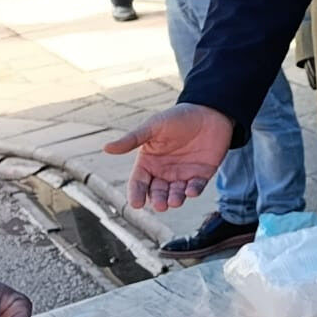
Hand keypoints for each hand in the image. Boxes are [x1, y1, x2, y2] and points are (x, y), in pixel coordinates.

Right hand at [107, 103, 232, 212]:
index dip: (136, 194)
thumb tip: (106, 147)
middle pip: (157, 192)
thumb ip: (132, 139)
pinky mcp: (202, 174)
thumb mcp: (153, 127)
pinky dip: (194, 191)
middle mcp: (164, 172)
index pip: (139, 183)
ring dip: (175, 199)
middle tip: (160, 205)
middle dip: (158, 200)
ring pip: (176, 193)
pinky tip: (191, 191)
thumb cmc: (177, 118)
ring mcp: (183, 174)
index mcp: (149, 162)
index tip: (136, 204)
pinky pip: (196, 187)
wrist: (209, 111)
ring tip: (174, 201)